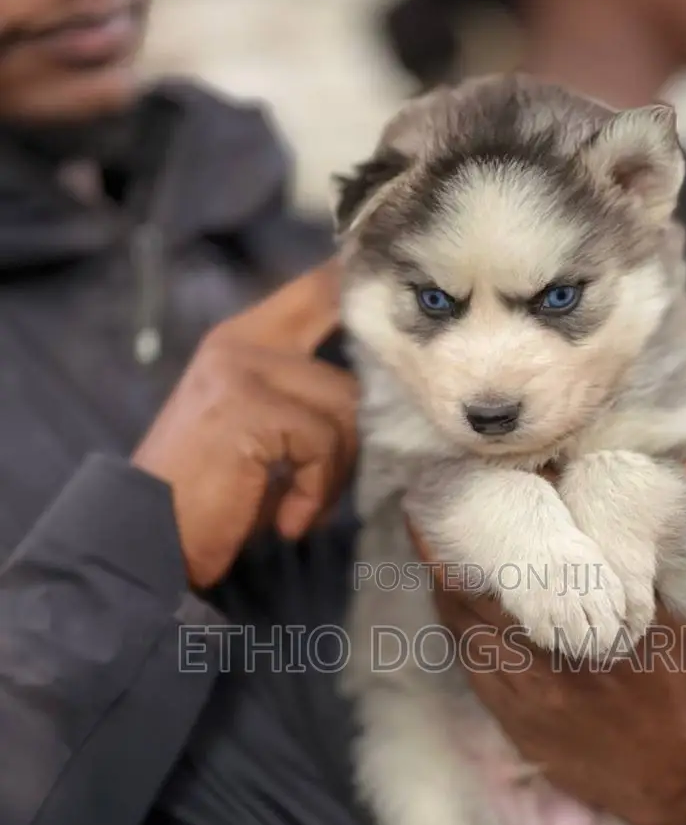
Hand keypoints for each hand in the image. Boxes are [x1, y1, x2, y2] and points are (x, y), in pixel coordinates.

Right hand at [133, 261, 357, 588]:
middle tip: (338, 470)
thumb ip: (308, 394)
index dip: (366, 293)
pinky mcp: (249, 409)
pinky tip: (288, 519)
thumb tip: (384, 389)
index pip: (322, 288)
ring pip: (345, 404)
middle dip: (365, 415)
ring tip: (304, 503)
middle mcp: (243, 341)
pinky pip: (322, 444)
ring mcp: (243, 370)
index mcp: (245, 336)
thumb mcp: (262, 430)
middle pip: (354, 347)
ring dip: (336, 469)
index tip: (400, 316)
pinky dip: (314, 492)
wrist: (147, 536)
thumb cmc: (213, 494)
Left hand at [410, 472, 685, 824]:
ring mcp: (528, 687)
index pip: (555, 552)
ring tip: (431, 514)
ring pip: (462, 611)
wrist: (675, 777)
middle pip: (485, 581)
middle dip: (459, 528)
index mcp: (622, 621)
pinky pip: (462, 645)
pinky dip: (450, 602)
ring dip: (443, 562)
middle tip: (442, 480)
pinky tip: (445, 573)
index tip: (507, 465)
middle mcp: (566, 655)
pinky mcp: (507, 708)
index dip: (520, 506)